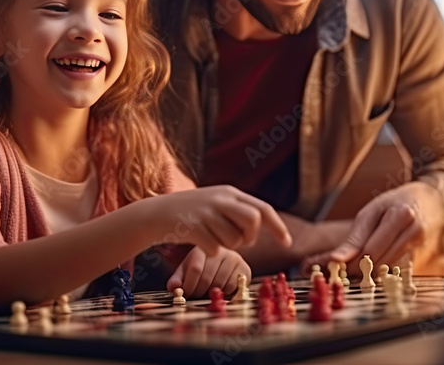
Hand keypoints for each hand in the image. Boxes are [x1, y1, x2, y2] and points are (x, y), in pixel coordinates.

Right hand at [142, 185, 291, 255]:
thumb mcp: (215, 202)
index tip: (287, 243)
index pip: (262, 209)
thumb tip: (263, 223)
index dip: (278, 227)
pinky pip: (215, 249)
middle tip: (239, 242)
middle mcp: (220, 199)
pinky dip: (211, 251)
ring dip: (227, 246)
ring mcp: (206, 212)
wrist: (155, 214)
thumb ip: (237, 209)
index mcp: (229, 192)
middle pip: (253, 221)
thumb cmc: (190, 213)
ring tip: (212, 238)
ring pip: (234, 239)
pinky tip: (199, 243)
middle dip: (250, 237)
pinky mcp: (193, 227)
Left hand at [166, 246, 250, 298]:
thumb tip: (173, 288)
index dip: (189, 286)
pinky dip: (224, 294)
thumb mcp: (186, 269)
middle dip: (198, 292)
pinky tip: (220, 290)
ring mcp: (235, 259)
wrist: (224, 260)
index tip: (185, 294)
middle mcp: (221, 251)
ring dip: (211, 294)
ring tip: (207, 291)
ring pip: (219, 285)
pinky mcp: (245, 269)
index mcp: (204, 247)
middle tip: (195, 296)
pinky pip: (232, 288)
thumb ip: (178, 278)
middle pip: (207, 279)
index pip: (195, 268)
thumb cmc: (202, 266)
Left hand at [309, 182, 443, 273]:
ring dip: (367, 273)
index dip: (349, 262)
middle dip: (355, 269)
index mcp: (400, 215)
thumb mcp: (372, 211)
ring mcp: (422, 247)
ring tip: (353, 268)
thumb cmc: (396, 203)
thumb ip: (354, 238)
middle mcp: (414, 233)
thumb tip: (334, 260)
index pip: (369, 250)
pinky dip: (380, 272)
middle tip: (339, 271)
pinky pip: (395, 272)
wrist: (433, 203)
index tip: (331, 266)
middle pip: (378, 262)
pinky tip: (372, 267)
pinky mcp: (424, 259)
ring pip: (387, 271)